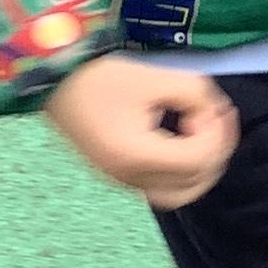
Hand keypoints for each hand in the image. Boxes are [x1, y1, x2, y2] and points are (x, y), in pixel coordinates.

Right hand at [45, 54, 238, 207]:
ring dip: (201, 167)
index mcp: (136, 156)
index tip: (216, 106)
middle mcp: (128, 177)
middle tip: (217, 118)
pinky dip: (182, 172)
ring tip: (204, 132)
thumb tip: (212, 111)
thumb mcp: (153, 76)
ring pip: (179, 194)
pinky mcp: (116, 174)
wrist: (49, 79)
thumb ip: (194, 93)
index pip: (197, 159)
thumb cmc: (97, 74)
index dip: (217, 134)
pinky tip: (184, 140)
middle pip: (193, 184)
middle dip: (215, 151)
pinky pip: (161, 187)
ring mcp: (120, 180)